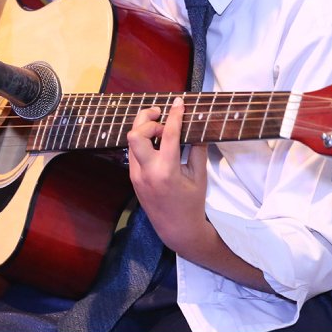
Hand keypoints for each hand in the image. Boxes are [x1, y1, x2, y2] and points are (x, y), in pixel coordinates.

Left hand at [126, 96, 211, 252]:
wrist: (176, 229)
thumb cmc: (191, 203)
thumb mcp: (199, 177)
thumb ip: (197, 150)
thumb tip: (197, 128)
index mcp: (166, 171)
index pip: (168, 134)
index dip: (174, 115)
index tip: (179, 102)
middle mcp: (147, 172)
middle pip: (135, 134)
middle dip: (146, 119)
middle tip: (161, 115)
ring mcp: (136, 175)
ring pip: (131, 142)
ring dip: (144, 129)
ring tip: (161, 128)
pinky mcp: (133, 178)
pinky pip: (134, 152)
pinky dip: (144, 142)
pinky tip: (157, 142)